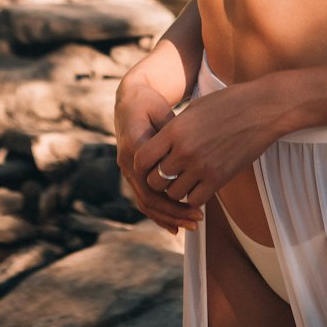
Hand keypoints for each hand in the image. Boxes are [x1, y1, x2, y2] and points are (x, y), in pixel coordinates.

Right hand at [114, 77, 202, 234]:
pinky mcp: (133, 174)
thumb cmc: (150, 103)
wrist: (129, 100)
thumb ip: (172, 132)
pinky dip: (159, 214)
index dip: (174, 199)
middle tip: (199, 220)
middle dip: (174, 213)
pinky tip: (175, 226)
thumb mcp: (162, 111)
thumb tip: (189, 153)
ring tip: (192, 225)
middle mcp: (127, 163)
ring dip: (168, 217)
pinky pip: (144, 199)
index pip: (152, 183)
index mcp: (135, 147)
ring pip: (145, 203)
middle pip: (149, 199)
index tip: (198, 205)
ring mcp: (127, 170)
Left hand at [136, 80, 277, 210]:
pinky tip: (199, 185)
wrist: (262, 108)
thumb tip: (158, 146)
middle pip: (155, 181)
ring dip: (176, 190)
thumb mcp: (194, 110)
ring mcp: (202, 166)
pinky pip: (195, 199)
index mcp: (175, 130)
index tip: (150, 164)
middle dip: (157, 180)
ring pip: (174, 194)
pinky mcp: (220, 178)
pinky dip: (193, 196)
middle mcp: (185, 151)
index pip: (142, 159)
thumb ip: (174, 130)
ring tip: (184, 179)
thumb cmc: (228, 103)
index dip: (142, 165)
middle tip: (167, 175)